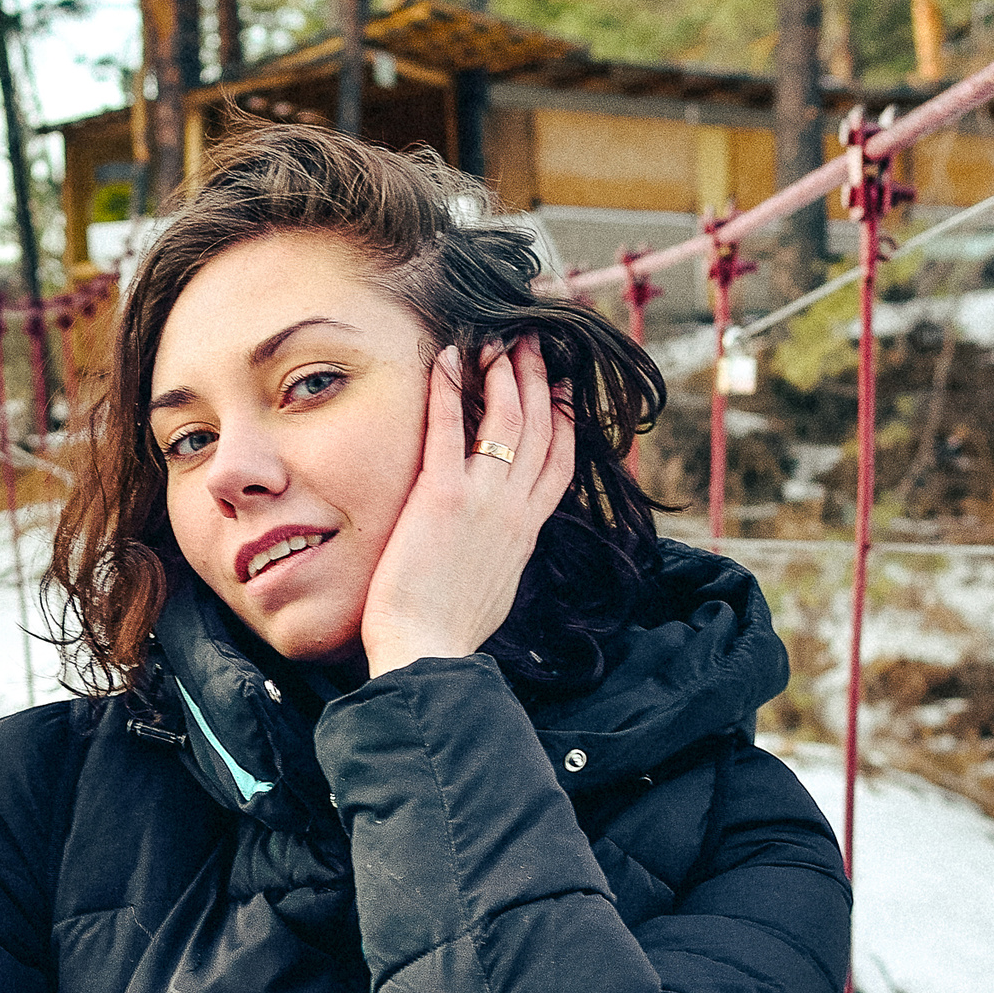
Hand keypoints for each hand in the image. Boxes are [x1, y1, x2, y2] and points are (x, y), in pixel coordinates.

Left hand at [358, 335, 575, 677]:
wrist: (429, 653)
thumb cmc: (450, 632)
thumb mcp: (496, 590)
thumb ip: (503, 555)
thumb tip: (500, 547)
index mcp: (527, 532)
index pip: (560, 461)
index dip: (564, 417)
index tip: (560, 386)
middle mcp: (514, 510)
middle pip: (540, 428)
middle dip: (539, 378)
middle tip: (532, 341)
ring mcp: (482, 500)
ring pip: (508, 419)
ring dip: (505, 372)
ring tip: (496, 339)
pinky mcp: (442, 496)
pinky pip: (451, 428)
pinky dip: (451, 388)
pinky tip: (447, 357)